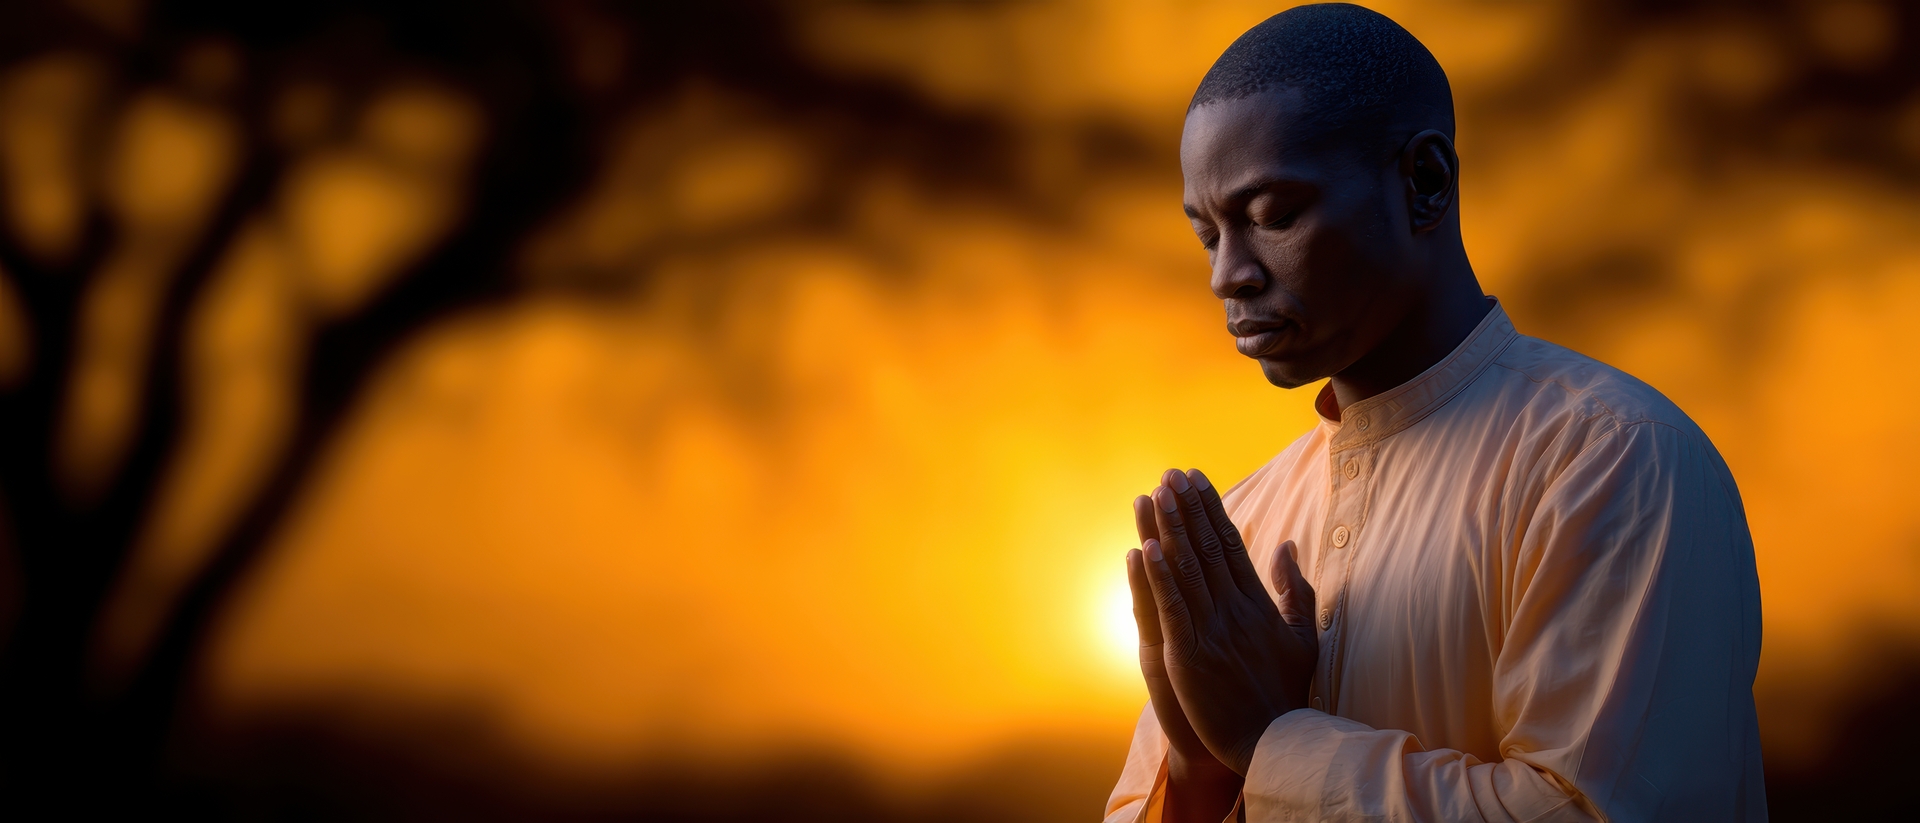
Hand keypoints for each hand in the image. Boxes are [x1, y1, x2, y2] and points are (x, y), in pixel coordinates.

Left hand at [1128, 468, 1317, 775]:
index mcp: (1258, 603)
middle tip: (1171, 473)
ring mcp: (1211, 632)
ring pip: (1187, 571)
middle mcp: (1234, 610)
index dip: (1211, 509)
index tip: (1196, 478)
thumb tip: (1288, 545)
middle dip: (1187, 508)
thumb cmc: (1286, 692)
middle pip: (1207, 549)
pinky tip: (1146, 548)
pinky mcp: (1189, 656)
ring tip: (1156, 494)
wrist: (1276, 743)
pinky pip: (1172, 609)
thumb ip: (1296, 590)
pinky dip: (1159, 578)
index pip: (1231, 544)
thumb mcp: (1303, 636)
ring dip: (1170, 530)